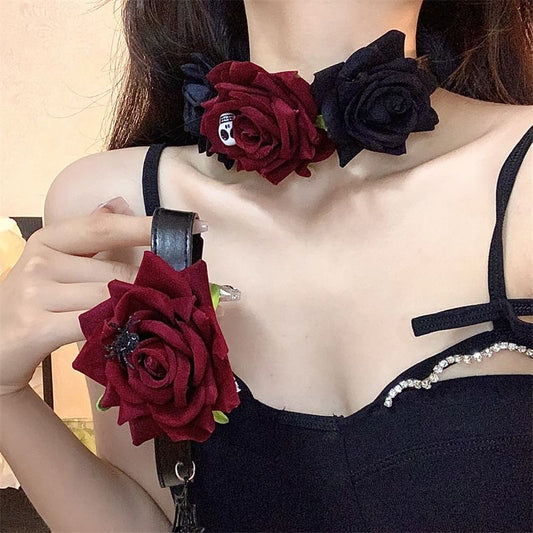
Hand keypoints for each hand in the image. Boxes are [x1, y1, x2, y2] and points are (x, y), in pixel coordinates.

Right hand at [0, 197, 207, 396]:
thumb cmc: (35, 301)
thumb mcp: (56, 262)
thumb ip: (89, 235)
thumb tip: (120, 205)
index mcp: (48, 239)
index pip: (103, 227)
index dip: (146, 226)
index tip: (191, 226)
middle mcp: (39, 261)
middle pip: (114, 270)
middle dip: (149, 284)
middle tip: (179, 292)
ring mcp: (33, 294)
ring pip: (107, 297)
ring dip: (136, 307)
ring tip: (158, 314)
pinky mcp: (34, 327)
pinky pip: (91, 324)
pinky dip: (115, 327)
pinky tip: (129, 331)